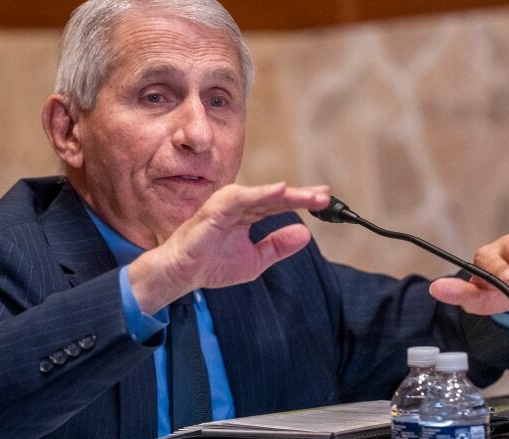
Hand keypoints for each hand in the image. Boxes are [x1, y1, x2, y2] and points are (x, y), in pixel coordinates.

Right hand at [128, 182, 329, 313]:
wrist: (182, 275)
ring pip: (262, 194)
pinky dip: (260, 193)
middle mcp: (240, 205)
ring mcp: (227, 205)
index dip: (302, 200)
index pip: (280, 204)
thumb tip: (305, 234)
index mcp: (248, 214)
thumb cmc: (211, 265)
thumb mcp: (255, 260)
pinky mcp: (215, 209)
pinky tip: (280, 191)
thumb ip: (278, 246)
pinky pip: (240, 198)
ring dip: (287, 194)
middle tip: (326, 195)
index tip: (325, 199)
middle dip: (302, 196)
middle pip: (276, 197)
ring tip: (309, 195)